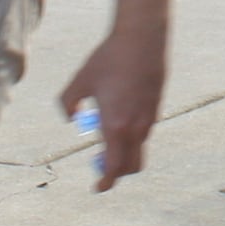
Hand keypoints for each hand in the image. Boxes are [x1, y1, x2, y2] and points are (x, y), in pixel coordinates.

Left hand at [58, 23, 168, 191]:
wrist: (143, 38)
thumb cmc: (110, 58)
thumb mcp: (80, 80)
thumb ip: (68, 103)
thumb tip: (71, 119)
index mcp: (116, 125)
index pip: (114, 168)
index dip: (106, 182)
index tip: (97, 187)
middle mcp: (136, 127)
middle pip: (132, 165)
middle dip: (117, 172)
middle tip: (99, 164)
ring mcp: (150, 118)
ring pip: (139, 148)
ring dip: (124, 151)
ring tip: (105, 131)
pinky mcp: (156, 107)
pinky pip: (144, 131)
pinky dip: (132, 134)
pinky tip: (119, 112)